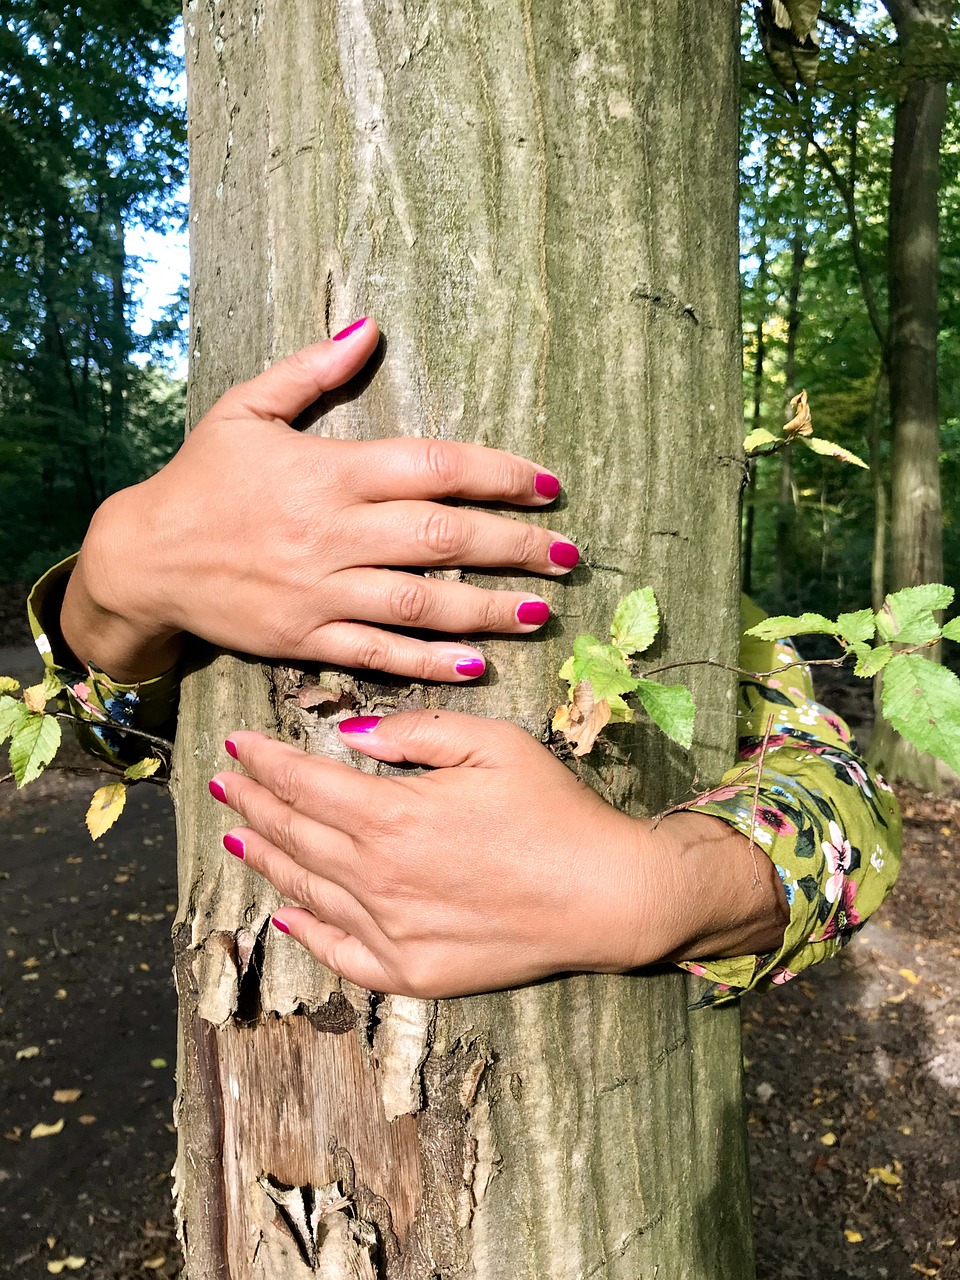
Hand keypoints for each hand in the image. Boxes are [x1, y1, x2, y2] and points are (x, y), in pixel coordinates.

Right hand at [62, 319, 577, 681]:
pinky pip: (377, 653)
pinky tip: (476, 662)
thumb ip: (311, 371)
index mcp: (328, 471)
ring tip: (542, 611)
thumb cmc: (201, 480)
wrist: (142, 558)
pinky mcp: (304, 639)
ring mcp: (319, 591)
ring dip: (489, 609)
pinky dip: (429, 660)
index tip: (548, 485)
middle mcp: (332, 532)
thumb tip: (370, 328)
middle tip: (569, 555)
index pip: (432, 467)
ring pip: (421, 602)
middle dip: (515, 546)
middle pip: (442, 536)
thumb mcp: (245, 409)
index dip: (498, 474)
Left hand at [208, 712, 788, 997]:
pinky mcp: (411, 972)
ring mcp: (389, 931)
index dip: (263, 761)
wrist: (605, 895)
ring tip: (239, 837)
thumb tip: (350, 735)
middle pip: (294, 834)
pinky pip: (340, 953)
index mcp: (390, 815)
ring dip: (267, 858)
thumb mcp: (491, 742)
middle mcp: (375, 877)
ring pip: (306, 890)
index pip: (302, 782)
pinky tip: (287, 914)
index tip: (236, 745)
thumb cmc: (553, 810)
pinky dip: (306, 931)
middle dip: (253, 804)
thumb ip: (413, 731)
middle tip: (224, 785)